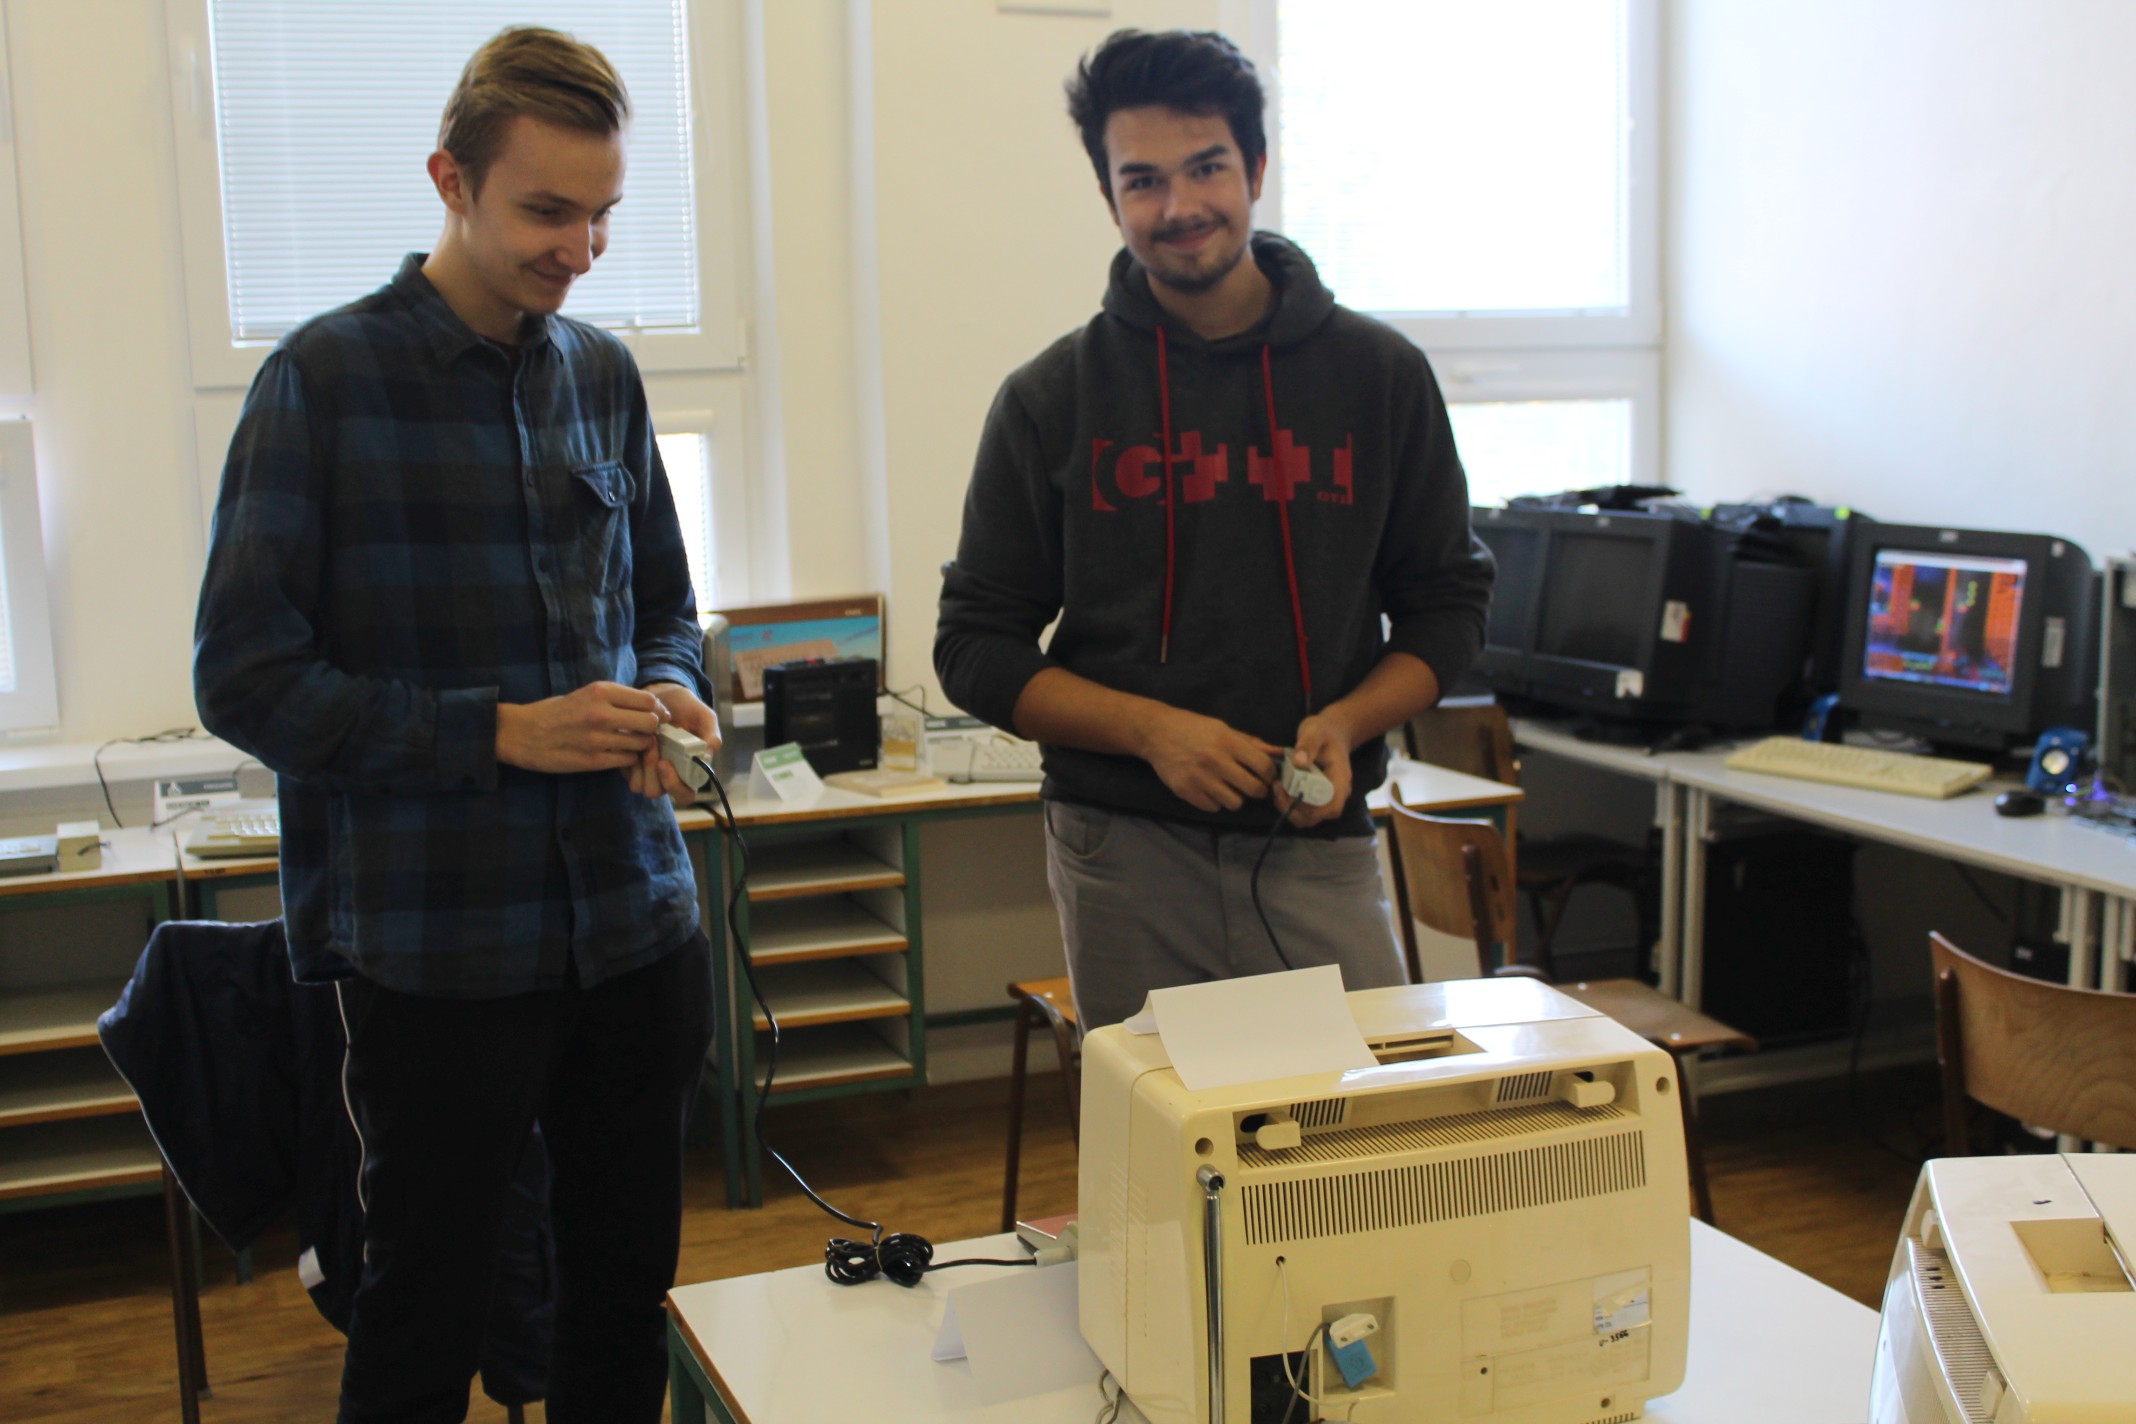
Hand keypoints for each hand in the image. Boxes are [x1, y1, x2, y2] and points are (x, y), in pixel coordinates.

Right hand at [496, 681, 668, 774]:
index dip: (656, 709)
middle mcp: (601, 713)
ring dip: (641, 744)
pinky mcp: (593, 761)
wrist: (522, 733)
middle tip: (646, 731)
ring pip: (641, 742)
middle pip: (650, 722)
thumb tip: (648, 705)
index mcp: (600, 692)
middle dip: (652, 728)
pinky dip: (628, 758)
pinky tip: (619, 754)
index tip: (655, 715)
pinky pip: (627, 760)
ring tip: (631, 743)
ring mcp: (598, 739)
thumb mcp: (585, 694)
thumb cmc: (555, 712)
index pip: (648, 700)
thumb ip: (615, 698)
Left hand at [629, 682, 721, 804]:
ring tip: (646, 738)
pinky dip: (628, 754)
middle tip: (653, 743)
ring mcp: (647, 772)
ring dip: (640, 763)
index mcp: (689, 772)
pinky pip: (624, 771)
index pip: (685, 795)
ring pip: (638, 785)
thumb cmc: (688, 709)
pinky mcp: (629, 763)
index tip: (664, 763)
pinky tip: (635, 735)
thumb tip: (708, 754)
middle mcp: (668, 776)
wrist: (666, 695)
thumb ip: (712, 735)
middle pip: (656, 792)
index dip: (675, 786)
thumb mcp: (705, 718)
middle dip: (651, 771)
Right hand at [1139, 707, 1282, 812]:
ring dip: (1235, 797)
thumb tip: (1280, 753)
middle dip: (1257, 789)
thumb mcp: (1223, 729)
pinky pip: (1213, 807)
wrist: (1156, 733)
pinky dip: (1215, 801)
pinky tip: (1210, 789)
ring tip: (1228, 787)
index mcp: (1227, 742)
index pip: (1264, 767)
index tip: (1266, 775)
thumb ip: (1251, 743)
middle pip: (1254, 789)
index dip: (1270, 774)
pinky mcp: (1186, 791)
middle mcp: (1215, 760)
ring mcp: (1199, 778)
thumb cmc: (1194, 728)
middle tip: (1251, 784)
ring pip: (1235, 803)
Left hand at [1274, 714, 1352, 827]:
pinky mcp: (1315, 798)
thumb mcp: (1315, 731)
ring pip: (1307, 818)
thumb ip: (1308, 745)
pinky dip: (1288, 804)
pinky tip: (1280, 788)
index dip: (1309, 807)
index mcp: (1340, 780)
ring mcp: (1325, 798)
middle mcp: (1336, 794)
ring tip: (1277, 787)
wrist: (1330, 733)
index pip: (1330, 807)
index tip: (1289, 790)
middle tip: (1277, 788)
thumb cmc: (1324, 732)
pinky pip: (1302, 811)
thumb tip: (1299, 762)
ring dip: (1288, 808)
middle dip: (1293, 809)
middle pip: (1316, 817)